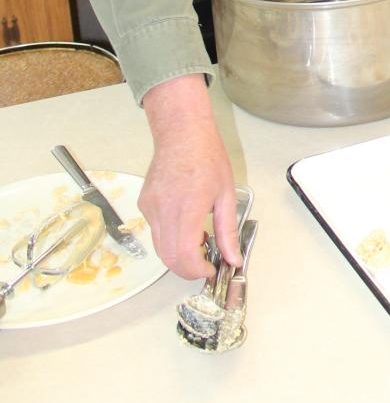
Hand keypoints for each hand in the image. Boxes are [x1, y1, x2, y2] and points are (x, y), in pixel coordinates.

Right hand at [140, 74, 239, 279]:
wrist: (181, 132)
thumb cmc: (208, 157)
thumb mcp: (226, 194)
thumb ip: (228, 230)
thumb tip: (233, 259)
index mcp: (188, 207)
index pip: (185, 255)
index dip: (197, 270)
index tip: (211, 269)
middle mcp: (164, 210)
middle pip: (168, 258)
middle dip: (187, 269)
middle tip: (205, 263)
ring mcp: (150, 207)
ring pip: (159, 247)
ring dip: (178, 254)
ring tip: (198, 238)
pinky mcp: (144, 204)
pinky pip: (155, 231)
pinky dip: (169, 237)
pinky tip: (185, 222)